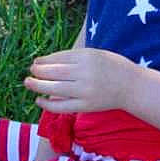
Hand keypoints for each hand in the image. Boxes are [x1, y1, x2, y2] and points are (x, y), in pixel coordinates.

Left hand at [23, 48, 137, 112]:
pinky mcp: (86, 106)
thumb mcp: (95, 54)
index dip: (44, 60)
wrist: (131, 86)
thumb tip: (46, 64)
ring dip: (37, 86)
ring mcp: (85, 91)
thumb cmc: (111, 67)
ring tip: (28, 82)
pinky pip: (62, 106)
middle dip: (38, 71)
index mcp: (87, 57)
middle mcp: (85, 73)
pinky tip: (39, 100)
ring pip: (54, 89)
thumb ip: (73, 58)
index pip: (58, 58)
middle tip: (30, 71)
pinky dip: (47, 104)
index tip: (36, 62)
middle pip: (53, 72)